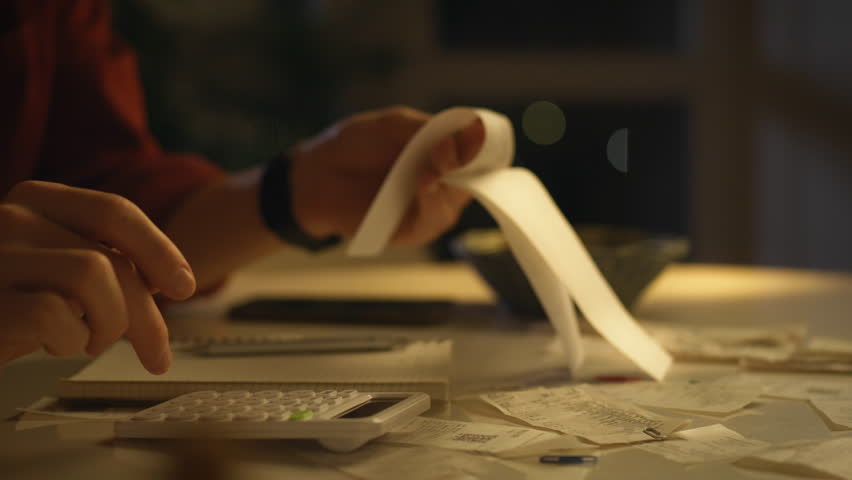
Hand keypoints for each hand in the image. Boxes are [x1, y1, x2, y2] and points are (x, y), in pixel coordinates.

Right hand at [0, 181, 196, 372]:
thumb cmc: (6, 301)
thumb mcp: (52, 268)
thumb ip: (98, 258)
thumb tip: (169, 280)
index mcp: (34, 200)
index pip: (115, 211)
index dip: (160, 250)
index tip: (186, 285)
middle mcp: (9, 218)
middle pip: (112, 257)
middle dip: (147, 314)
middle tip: (159, 354)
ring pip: (95, 276)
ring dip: (109, 324)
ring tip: (89, 343)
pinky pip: (56, 315)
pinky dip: (71, 340)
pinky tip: (54, 346)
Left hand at [289, 106, 484, 244]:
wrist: (314, 176)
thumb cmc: (353, 146)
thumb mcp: (392, 125)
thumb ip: (429, 129)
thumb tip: (471, 130)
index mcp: (443, 152)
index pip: (480, 151)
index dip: (484, 144)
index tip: (478, 135)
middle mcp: (443, 181)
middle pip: (475, 177)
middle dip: (464, 163)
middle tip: (445, 150)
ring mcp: (430, 207)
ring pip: (456, 201)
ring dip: (447, 184)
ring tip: (427, 172)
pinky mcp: (413, 230)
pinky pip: (433, 220)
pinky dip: (431, 203)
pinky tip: (422, 187)